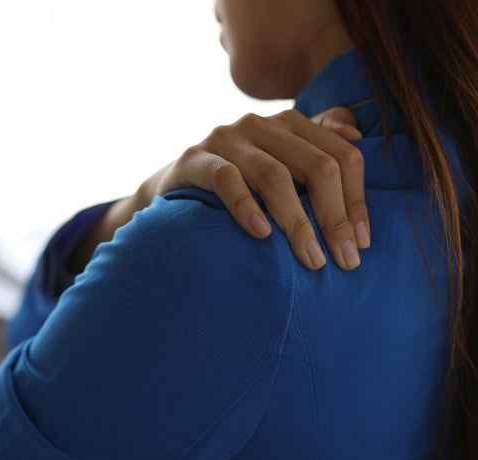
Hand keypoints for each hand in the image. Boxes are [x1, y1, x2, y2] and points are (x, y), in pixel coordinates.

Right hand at [143, 107, 366, 269]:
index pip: (340, 156)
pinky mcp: (195, 159)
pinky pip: (226, 179)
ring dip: (297, 222)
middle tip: (344, 261)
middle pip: (315, 166)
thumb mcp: (278, 161)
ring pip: (274, 175)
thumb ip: (317, 143)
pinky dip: (247, 206)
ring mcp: (225, 138)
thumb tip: (356, 134)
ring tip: (310, 259)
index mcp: (289, 123)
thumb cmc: (236, 181)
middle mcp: (259, 124)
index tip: (361, 244)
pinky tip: (262, 234)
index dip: (357, 200)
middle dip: (334, 217)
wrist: (173, 187)